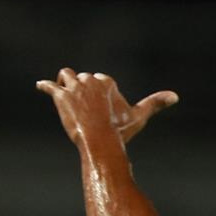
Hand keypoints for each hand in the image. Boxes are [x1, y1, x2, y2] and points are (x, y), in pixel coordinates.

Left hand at [35, 68, 178, 146]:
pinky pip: (50, 87)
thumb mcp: (138, 115)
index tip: (99, 105)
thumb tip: (175, 96)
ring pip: (66, 76)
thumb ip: (155, 103)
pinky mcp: (61, 96)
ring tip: (61, 88)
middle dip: (82, 88)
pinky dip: (44, 86)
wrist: (99, 140)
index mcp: (107, 80)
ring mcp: (74, 87)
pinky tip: (40, 86)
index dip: (98, 91)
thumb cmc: (119, 130)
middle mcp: (90, 79)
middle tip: (81, 105)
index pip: (100, 80)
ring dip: (64, 80)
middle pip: (83, 78)